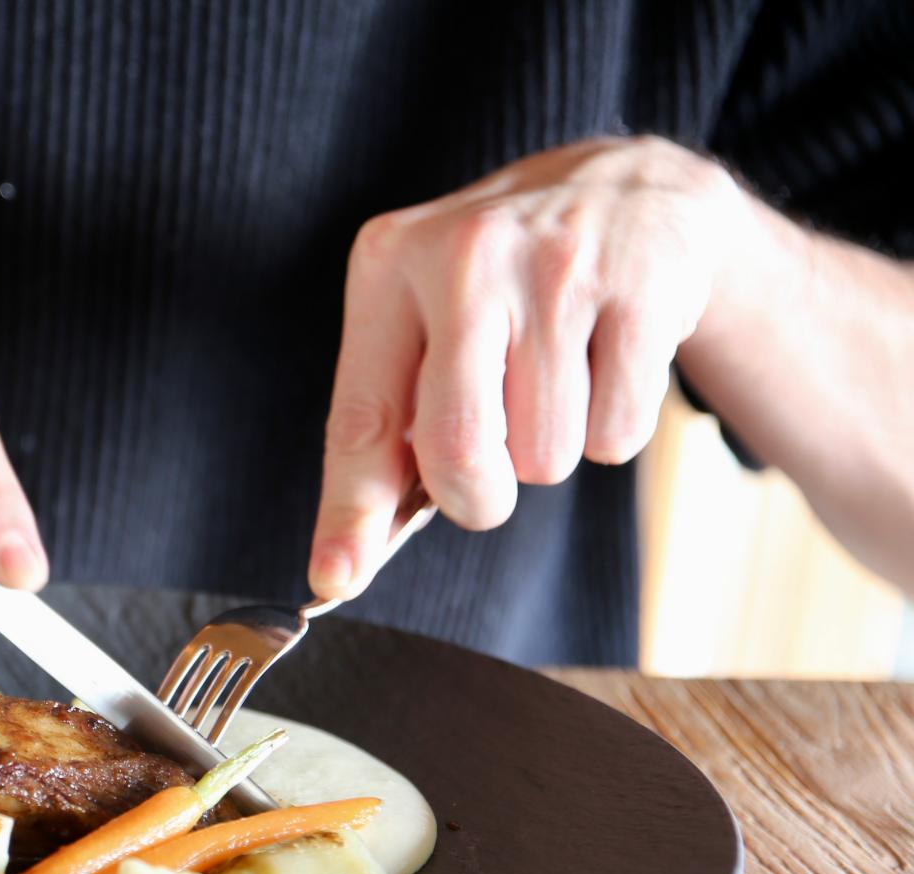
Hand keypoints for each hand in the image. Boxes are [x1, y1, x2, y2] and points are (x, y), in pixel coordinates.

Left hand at [308, 136, 749, 598]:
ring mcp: (558, 268)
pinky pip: (615, 435)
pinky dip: (609, 430)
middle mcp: (466, 256)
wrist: (630, 191)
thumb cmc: (501, 285)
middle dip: (476, 498)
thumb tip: (348, 557)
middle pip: (460, 450)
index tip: (333, 578)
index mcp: (390, 263)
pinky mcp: (643, 288)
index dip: (349, 512)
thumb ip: (385, 429)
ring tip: (551, 384)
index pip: (361, 416)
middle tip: (488, 482)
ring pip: (545, 456)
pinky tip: (603, 364)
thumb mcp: (422, 321)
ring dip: (548, 454)